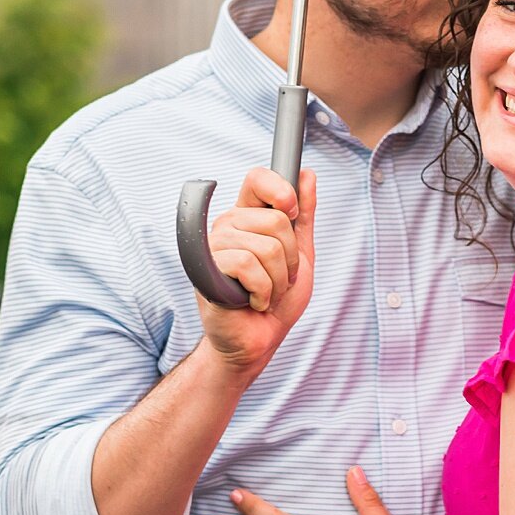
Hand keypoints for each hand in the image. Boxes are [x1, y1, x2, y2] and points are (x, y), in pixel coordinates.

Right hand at [195, 167, 316, 374]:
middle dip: (290, 259)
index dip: (281, 191)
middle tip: (278, 278)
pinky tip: (253, 301)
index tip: (292, 215)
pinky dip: (263, 291)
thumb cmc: (277, 299)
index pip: (257, 178)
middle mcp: (227, 226)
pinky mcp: (207, 271)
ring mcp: (214, 247)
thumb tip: (308, 174)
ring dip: (277, 280)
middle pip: (275, 220)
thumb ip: (303, 215)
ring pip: (266, 248)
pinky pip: (249, 266)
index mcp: (247, 216)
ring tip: (265, 293)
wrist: (259, 340)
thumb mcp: (300, 253)